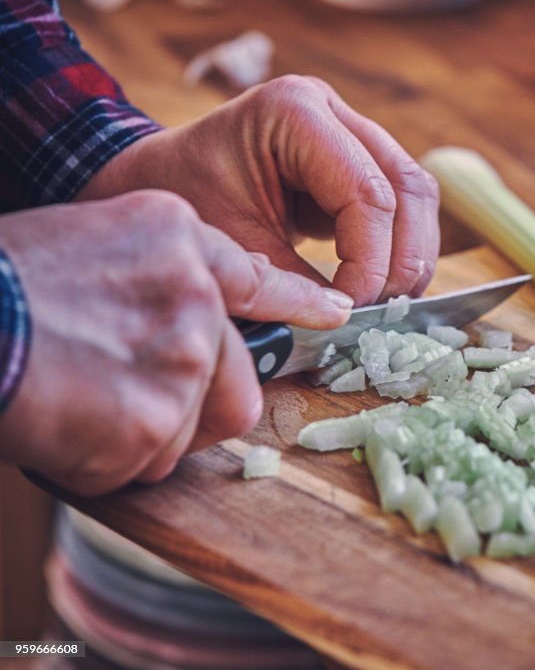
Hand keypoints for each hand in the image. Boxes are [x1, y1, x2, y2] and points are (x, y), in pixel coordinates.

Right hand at [0, 191, 350, 494]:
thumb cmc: (5, 283)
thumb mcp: (89, 242)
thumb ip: (154, 279)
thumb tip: (195, 325)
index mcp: (176, 239)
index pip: (259, 280)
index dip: (299, 304)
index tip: (333, 313)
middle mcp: (196, 294)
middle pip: (236, 385)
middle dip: (191, 410)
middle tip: (129, 405)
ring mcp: (183, 355)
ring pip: (190, 429)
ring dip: (139, 436)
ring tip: (78, 404)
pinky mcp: (156, 416)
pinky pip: (144, 463)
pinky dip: (103, 461)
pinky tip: (63, 425)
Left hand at [77, 75, 440, 306]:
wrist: (154, 179)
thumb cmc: (182, 202)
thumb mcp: (234, 247)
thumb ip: (294, 284)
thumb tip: (350, 322)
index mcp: (295, 112)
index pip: (367, 192)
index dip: (372, 260)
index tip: (352, 310)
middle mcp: (331, 110)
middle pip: (408, 185)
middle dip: (403, 257)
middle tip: (384, 311)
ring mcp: (348, 130)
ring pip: (416, 194)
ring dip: (411, 253)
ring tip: (389, 303)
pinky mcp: (355, 159)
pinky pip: (401, 203)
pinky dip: (399, 246)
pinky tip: (383, 284)